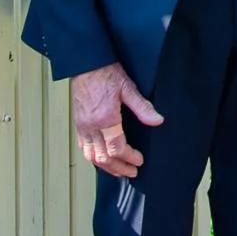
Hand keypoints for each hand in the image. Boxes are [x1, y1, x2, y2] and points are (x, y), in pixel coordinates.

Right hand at [72, 61, 162, 177]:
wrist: (85, 63)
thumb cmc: (105, 72)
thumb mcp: (128, 87)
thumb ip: (142, 107)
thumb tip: (158, 121)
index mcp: (106, 119)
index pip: (117, 149)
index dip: (130, 158)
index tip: (140, 160)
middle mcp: (91, 126)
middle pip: (103, 159)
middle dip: (119, 168)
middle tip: (132, 172)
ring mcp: (83, 127)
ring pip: (91, 157)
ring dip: (106, 168)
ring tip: (119, 170)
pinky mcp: (78, 124)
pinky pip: (84, 148)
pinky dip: (94, 158)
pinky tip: (103, 158)